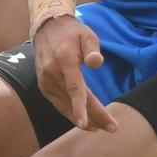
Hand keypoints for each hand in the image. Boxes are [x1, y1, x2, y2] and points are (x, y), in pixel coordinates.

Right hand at [33, 16, 117, 132]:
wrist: (47, 28)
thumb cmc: (72, 33)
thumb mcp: (86, 34)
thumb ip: (92, 49)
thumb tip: (97, 62)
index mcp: (64, 61)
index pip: (74, 88)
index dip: (81, 107)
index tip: (86, 124)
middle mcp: (51, 74)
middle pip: (74, 101)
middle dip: (94, 117)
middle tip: (113, 128)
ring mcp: (45, 82)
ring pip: (66, 107)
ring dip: (84, 119)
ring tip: (102, 127)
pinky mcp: (43, 87)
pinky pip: (59, 104)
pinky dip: (71, 114)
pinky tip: (84, 121)